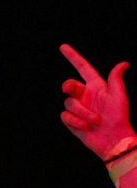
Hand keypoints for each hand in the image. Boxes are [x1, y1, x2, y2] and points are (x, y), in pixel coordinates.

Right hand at [60, 43, 135, 158]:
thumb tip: (123, 64)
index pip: (82, 68)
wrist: (114, 140)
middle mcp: (85, 95)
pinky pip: (65, 116)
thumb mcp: (119, 96)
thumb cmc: (119, 117)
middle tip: (68, 88)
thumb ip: (116, 79)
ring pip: (69, 103)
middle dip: (68, 87)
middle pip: (69, 85)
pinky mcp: (72, 121)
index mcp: (96, 87)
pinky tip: (86, 127)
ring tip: (95, 121)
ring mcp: (78, 108)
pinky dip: (76, 122)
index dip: (73, 57)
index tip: (63, 47)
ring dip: (83, 113)